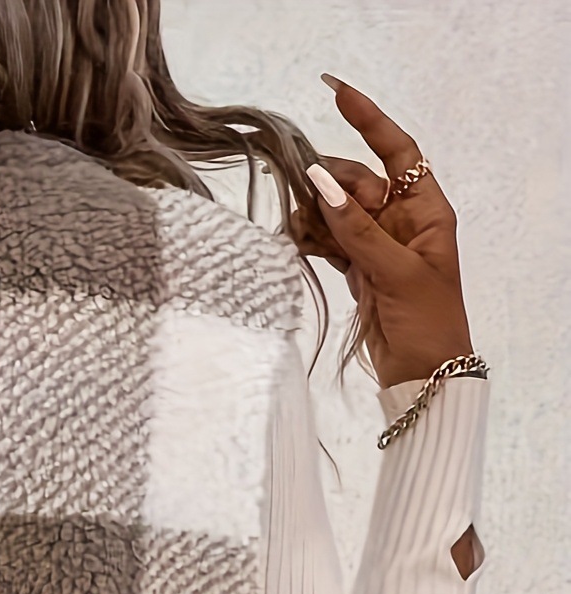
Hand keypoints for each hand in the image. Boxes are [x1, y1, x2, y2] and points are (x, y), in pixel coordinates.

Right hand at [291, 79, 473, 387]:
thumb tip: (321, 183)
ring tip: (289, 222)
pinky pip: (331, 242)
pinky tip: (292, 238)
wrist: (423, 377)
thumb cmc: (427, 323)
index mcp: (426, 212)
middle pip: (357, 183)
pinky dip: (312, 239)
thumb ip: (356, 230)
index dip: (369, 121)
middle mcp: (402, 222)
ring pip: (338, 213)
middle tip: (290, 185)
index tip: (336, 93)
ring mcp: (378, 247)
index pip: (398, 152)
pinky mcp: (359, 271)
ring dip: (313, 213)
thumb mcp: (395, 272)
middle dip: (326, 181)